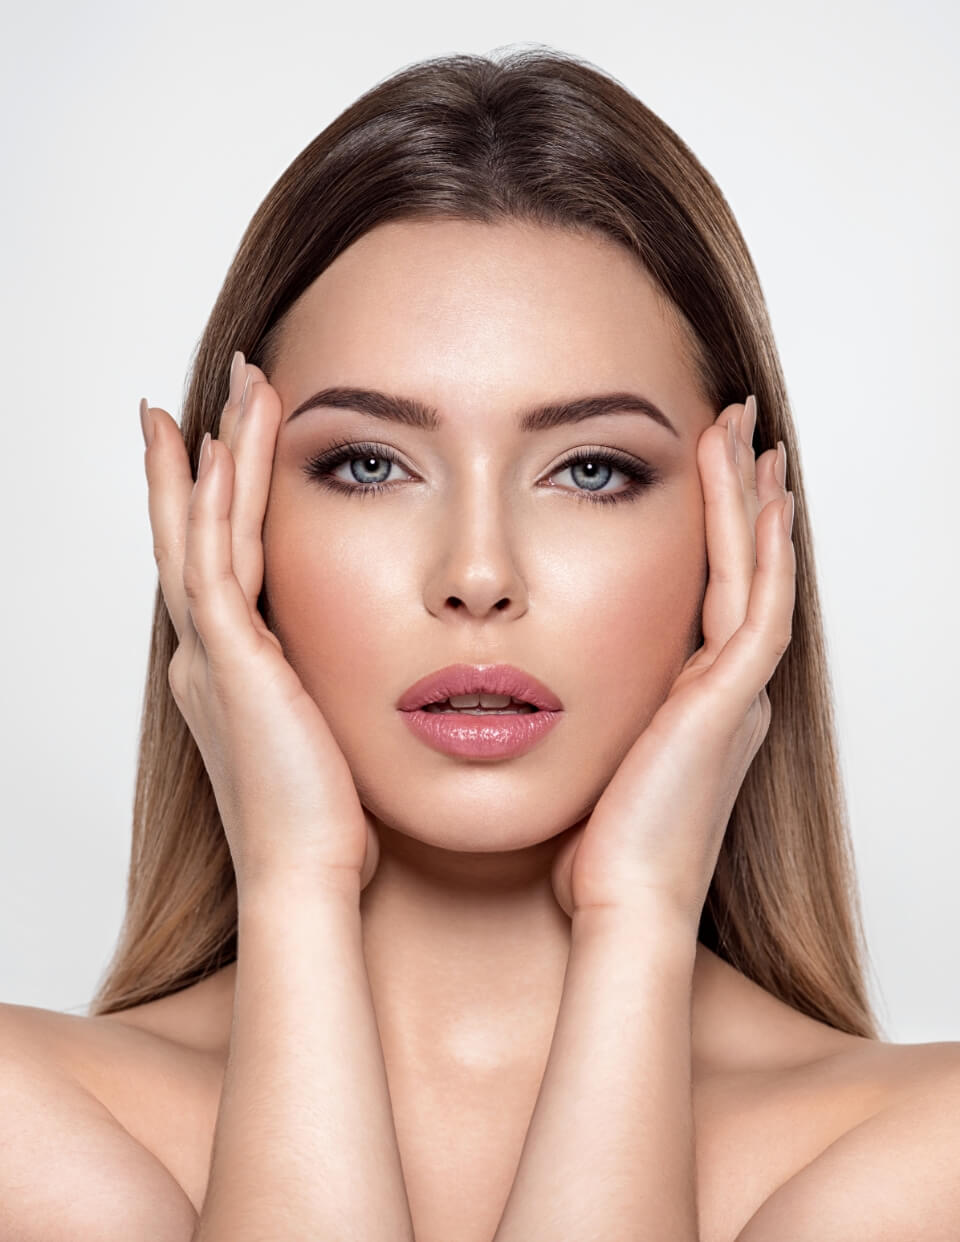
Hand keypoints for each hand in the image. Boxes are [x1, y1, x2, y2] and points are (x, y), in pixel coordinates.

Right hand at [140, 352, 380, 898]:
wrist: (308, 874)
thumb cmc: (327, 818)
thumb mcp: (327, 729)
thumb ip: (329, 686)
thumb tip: (374, 664)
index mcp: (230, 667)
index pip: (218, 562)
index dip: (216, 501)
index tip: (227, 444)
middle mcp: (207, 653)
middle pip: (195, 533)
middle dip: (200, 460)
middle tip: (209, 394)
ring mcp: (212, 655)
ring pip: (204, 531)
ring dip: (218, 455)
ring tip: (232, 388)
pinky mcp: (230, 662)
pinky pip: (215, 564)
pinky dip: (217, 503)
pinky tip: (225, 448)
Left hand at [550, 396, 794, 924]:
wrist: (616, 901)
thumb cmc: (590, 849)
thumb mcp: (581, 760)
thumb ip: (574, 718)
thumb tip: (514, 695)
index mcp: (690, 701)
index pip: (708, 594)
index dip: (712, 533)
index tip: (700, 476)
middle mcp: (722, 689)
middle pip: (742, 570)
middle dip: (740, 498)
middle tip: (739, 431)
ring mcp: (733, 692)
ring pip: (755, 572)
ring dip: (750, 500)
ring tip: (747, 434)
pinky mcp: (730, 699)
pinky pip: (755, 603)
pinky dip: (761, 546)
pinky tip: (761, 494)